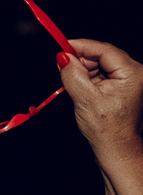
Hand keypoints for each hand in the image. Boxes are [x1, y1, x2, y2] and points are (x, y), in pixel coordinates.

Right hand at [59, 39, 142, 155]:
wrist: (116, 149)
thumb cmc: (107, 129)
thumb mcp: (85, 99)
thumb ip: (73, 74)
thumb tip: (63, 57)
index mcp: (132, 73)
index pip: (104, 49)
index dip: (81, 46)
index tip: (62, 45)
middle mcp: (134, 73)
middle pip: (102, 56)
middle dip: (81, 60)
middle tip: (61, 67)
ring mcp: (129, 80)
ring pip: (101, 65)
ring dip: (83, 71)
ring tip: (70, 83)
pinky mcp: (121, 87)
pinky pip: (102, 75)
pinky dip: (88, 78)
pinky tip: (79, 88)